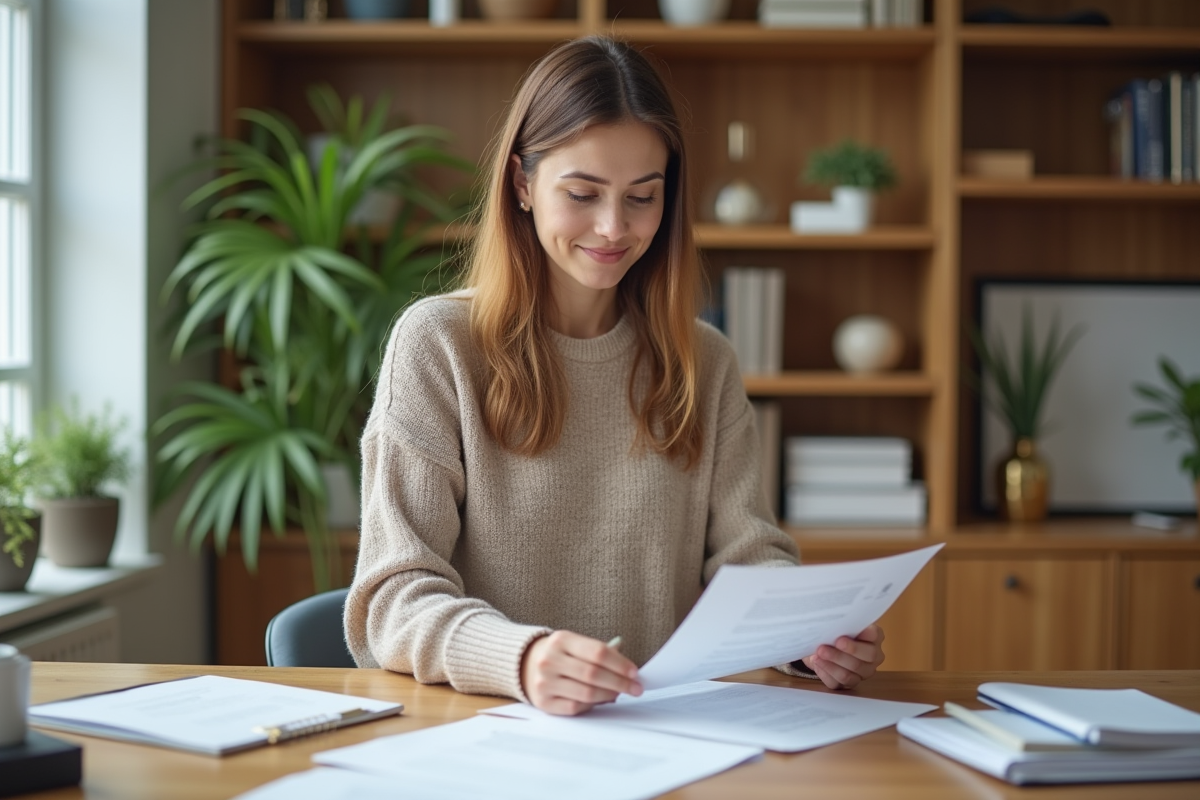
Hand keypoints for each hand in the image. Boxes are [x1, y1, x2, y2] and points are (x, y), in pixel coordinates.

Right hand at [520, 631, 642, 715]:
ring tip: (620, 693)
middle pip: (593, 674)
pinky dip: (592, 705)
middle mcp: (549, 660)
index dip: (620, 663)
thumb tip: (629, 670)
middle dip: (620, 682)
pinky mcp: (543, 702)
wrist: (524, 664)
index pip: (598, 652)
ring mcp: (544, 682)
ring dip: (609, 695)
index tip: (635, 672)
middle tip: (636, 688)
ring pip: (586, 693)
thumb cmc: (560, 654)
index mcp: (561, 640)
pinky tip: (601, 700)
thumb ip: (600, 652)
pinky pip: (575, 707)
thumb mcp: (575, 644)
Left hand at [802, 624, 884, 689]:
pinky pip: (837, 683)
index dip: (860, 636)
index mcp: (874, 637)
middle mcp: (874, 657)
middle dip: (842, 654)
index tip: (841, 638)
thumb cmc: (835, 632)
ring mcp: (863, 673)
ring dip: (831, 664)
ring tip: (817, 655)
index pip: (874, 635)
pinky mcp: (849, 684)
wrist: (825, 645)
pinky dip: (825, 673)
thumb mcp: (839, 625)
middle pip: (865, 658)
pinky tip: (817, 663)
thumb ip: (840, 624)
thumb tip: (831, 625)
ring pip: (849, 674)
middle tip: (824, 648)